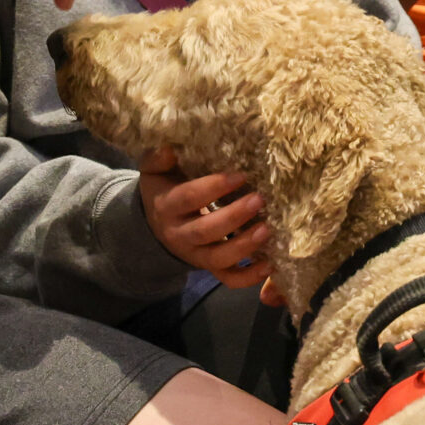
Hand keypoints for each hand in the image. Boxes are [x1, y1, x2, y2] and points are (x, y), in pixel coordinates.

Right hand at [137, 147, 270, 287]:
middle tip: (260, 200)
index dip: (214, 187)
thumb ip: (159, 158)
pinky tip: (270, 264)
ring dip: (244, 247)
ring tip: (267, 230)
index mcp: (167, 206)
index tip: (240, 175)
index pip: (189, 198)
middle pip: (205, 231)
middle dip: (234, 217)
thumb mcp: (155, 172)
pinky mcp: (209, 268)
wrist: (153, 226)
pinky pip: (227, 279)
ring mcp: (194, 255)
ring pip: (218, 259)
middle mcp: (179, 234)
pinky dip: (249, 277)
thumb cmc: (164, 189)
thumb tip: (169, 146)